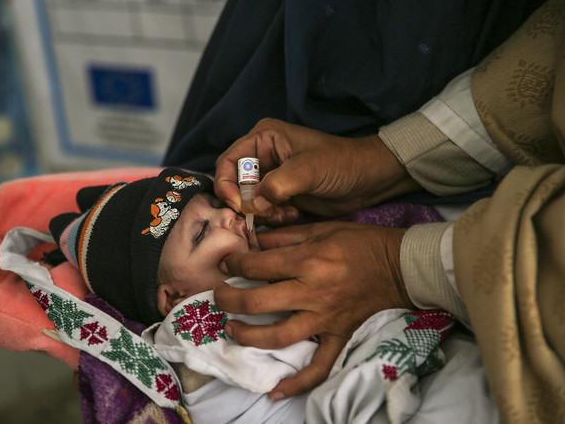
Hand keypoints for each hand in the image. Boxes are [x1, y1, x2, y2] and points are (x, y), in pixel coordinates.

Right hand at [214, 118, 419, 223]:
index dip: (227, 184)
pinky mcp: (281, 195)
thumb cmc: (340, 163)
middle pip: (236, 184)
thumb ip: (277, 184)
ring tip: (285, 213)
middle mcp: (263, 156)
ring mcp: (272, 177)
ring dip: (262, 212)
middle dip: (247, 202)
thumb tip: (254, 204)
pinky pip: (264, 211)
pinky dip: (273, 217)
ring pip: (249, 201)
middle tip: (265, 213)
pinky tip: (293, 214)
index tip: (238, 205)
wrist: (368, 180)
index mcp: (263, 139)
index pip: (228, 162)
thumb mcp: (308, 169)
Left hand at [214, 221, 413, 398]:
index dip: (235, 265)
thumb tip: (254, 243)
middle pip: (258, 303)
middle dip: (229, 300)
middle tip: (219, 296)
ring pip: (279, 337)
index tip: (227, 265)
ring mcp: (326, 319)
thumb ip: (286, 236)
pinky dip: (298, 383)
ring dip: (248, 337)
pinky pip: (319, 366)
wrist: (400, 265)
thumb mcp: (322, 228)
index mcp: (309, 261)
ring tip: (231, 330)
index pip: (258, 266)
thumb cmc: (360, 242)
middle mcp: (313, 292)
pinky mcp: (339, 336)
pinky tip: (276, 391)